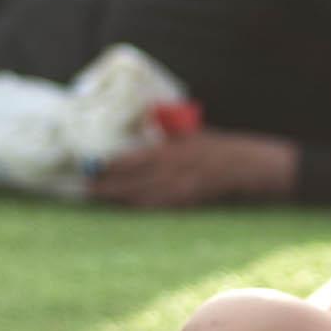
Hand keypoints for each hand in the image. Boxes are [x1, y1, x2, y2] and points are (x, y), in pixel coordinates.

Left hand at [90, 128, 296, 206]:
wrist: (245, 166)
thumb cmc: (217, 144)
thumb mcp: (189, 131)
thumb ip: (164, 131)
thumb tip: (140, 123)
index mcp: (172, 152)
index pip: (134, 160)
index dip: (110, 165)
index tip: (91, 164)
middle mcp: (172, 173)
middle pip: (132, 184)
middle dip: (107, 186)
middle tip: (85, 187)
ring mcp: (179, 191)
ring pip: (141, 198)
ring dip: (118, 198)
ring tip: (98, 196)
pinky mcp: (185, 202)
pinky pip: (156, 206)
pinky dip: (138, 206)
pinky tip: (126, 205)